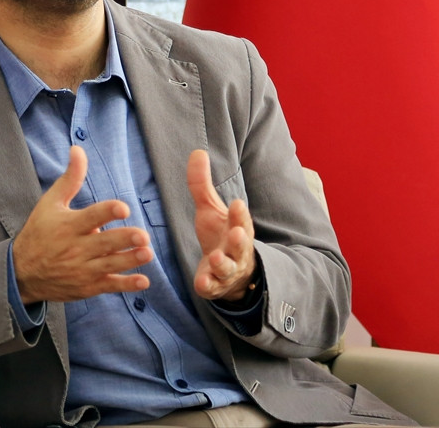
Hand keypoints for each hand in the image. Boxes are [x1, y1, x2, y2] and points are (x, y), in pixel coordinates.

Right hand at [12, 145, 152, 302]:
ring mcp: (82, 269)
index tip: (123, 208)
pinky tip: (143, 281)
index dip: (107, 212)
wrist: (22, 272)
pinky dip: (126, 284)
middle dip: (123, 240)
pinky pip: (109, 286)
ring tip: (147, 253)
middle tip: (142, 236)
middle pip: (103, 243)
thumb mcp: (50, 203)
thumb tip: (78, 149)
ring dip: (129, 260)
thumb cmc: (39, 232)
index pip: (90, 217)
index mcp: (68, 225)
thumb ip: (70, 178)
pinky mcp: (88, 286)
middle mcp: (75, 248)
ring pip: (109, 264)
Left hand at [186, 149, 256, 301]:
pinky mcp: (214, 285)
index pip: (241, 220)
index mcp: (237, 228)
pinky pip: (212, 287)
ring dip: (222, 264)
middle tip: (237, 234)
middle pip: (241, 245)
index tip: (237, 203)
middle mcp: (235, 250)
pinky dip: (209, 285)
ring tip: (215, 258)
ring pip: (227, 269)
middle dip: (239, 241)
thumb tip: (197, 151)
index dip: (240, 214)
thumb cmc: (219, 235)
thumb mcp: (210, 208)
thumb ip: (201, 184)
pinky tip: (202, 282)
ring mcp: (226, 270)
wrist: (227, 273)